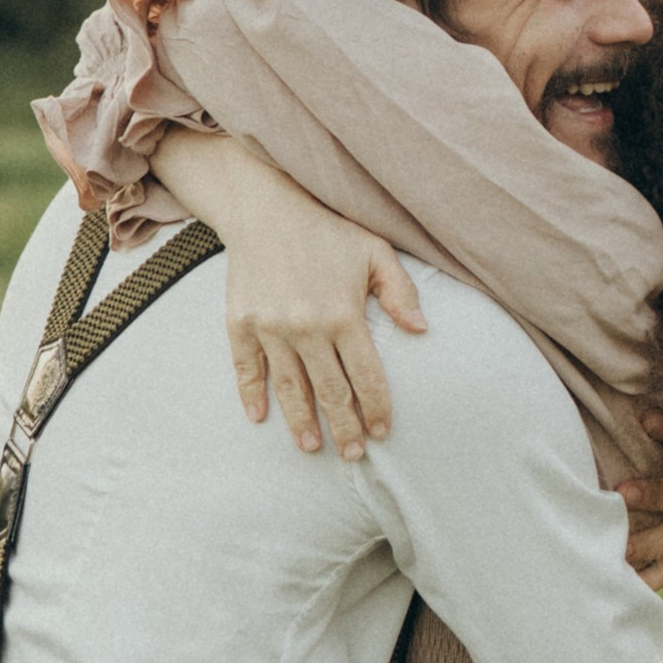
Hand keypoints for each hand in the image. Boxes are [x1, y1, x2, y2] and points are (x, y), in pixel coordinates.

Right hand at [154, 128, 424, 457]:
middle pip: (329, 390)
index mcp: (343, 313)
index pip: (366, 375)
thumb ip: (400, 292)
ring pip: (289, 387)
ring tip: (312, 447)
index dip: (375, 408)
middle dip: (344, 427)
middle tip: (353, 456)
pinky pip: (247, 367)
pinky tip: (260, 418)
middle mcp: (306, 326)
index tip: (382, 432)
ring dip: (301, 421)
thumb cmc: (328, 230)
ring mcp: (270, 327)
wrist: (265, 207)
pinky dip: (251, 394)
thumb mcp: (375, 250)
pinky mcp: (240, 323)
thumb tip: (422, 331)